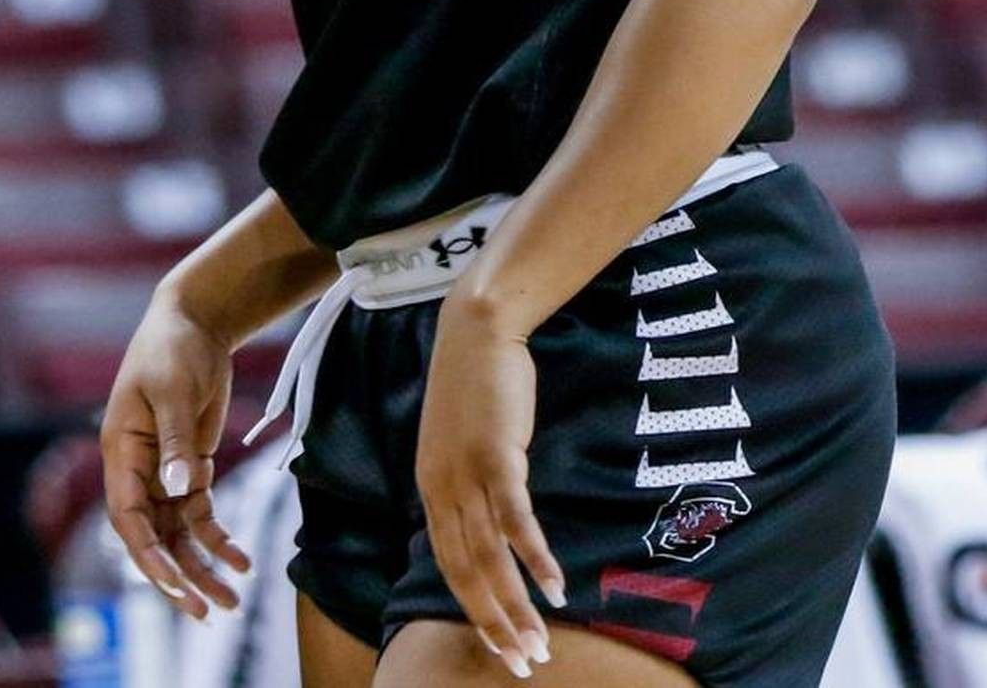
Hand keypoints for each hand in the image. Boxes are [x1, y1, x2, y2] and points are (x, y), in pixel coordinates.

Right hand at [100, 284, 252, 620]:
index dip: (147, 554)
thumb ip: (175, 439)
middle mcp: (138, 470)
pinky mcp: (191, 466)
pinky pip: (200, 513)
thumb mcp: (171, 389)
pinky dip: (219, 538)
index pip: (128, 516)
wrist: (194, 322)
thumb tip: (180, 487)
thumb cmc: (172, 347)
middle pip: (154, 535)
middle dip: (178, 576)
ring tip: (231, 602)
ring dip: (201, 566)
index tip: (172, 583)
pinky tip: (241, 561)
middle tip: (206, 612)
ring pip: (178, 532)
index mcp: (120, 451)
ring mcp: (164, 471)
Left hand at [415, 295, 566, 678]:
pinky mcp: (496, 455)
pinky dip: (534, 557)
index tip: (498, 644)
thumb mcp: (459, 442)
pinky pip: (516, 519)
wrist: (476, 331)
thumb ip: (468, 483)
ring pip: (490, 556)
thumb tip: (490, 521)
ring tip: (540, 641)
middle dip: (495, 623)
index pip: (449, 565)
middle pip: (467, 572)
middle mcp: (442, 489)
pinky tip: (555, 587)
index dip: (473, 608)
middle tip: (523, 663)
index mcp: (431, 489)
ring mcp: (467, 473)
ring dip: (517, 604)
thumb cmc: (475, 385)